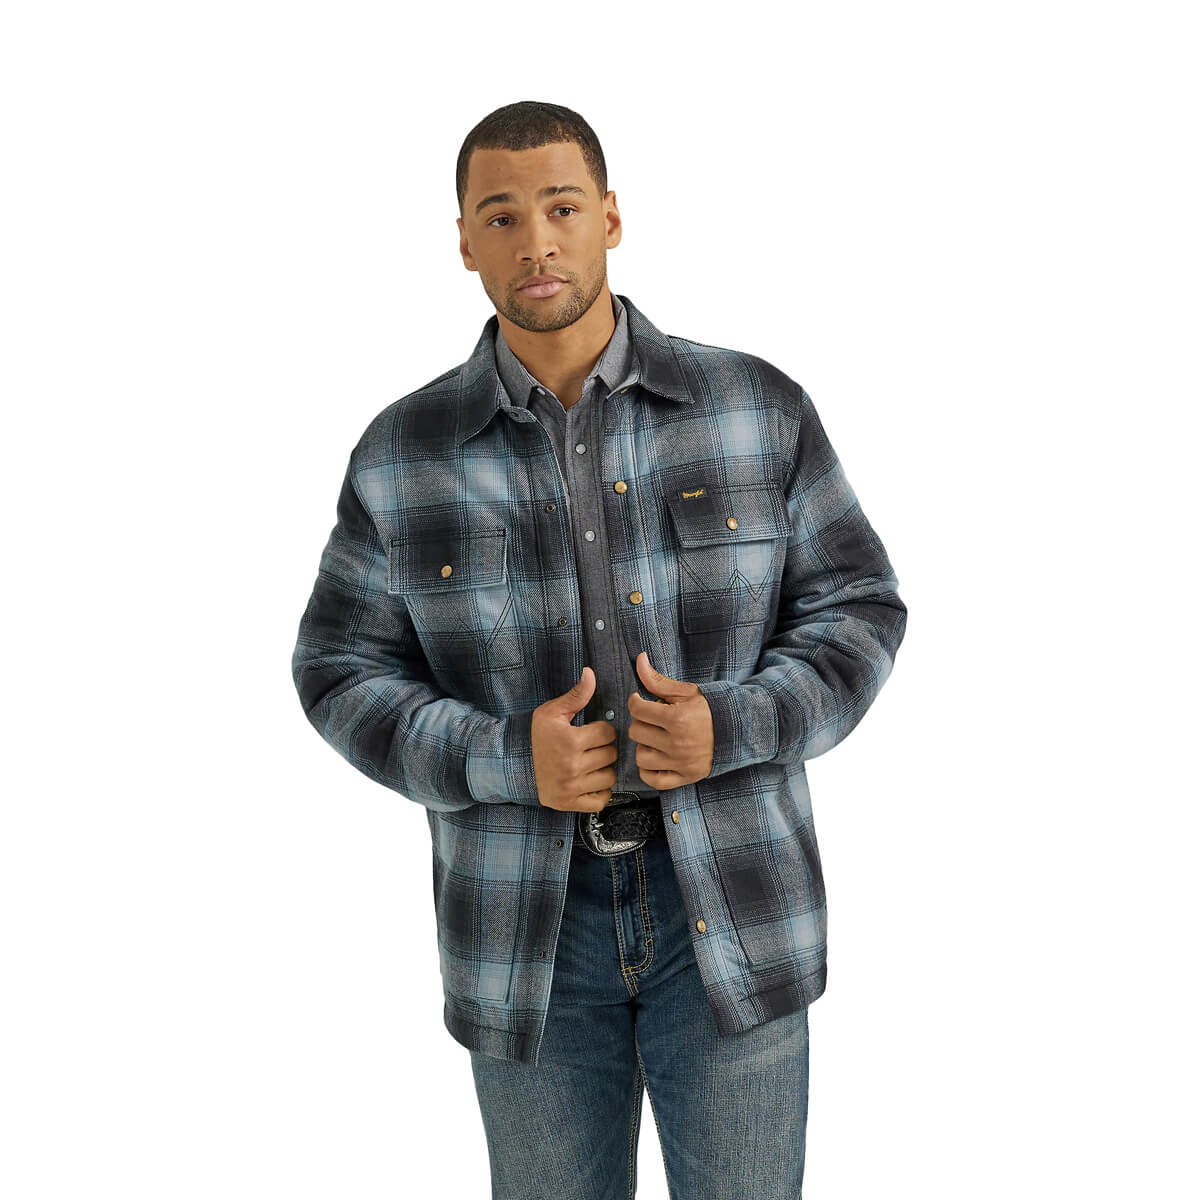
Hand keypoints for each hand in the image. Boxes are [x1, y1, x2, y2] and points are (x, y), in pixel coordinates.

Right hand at [531, 667, 617, 810]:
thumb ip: (575, 695)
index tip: (592, 732)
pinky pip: (602, 800)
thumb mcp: (551, 712)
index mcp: (570, 741)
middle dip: (604, 749)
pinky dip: (600, 792)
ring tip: (591, 764)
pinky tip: (590, 781)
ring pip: (610, 777)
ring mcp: (572, 787)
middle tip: (591, 747)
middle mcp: (572, 766)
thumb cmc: (535, 737)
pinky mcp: (571, 804)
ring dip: (604, 770)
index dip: (601, 730)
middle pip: (611, 754)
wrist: (514, 765)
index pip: (607, 733)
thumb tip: (590, 673)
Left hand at [626, 652, 714, 789]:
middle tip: (652, 719)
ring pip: (640, 757)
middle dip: (641, 722)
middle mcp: (677, 743)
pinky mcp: (685, 777)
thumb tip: (639, 659)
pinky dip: (648, 770)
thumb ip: (658, 680)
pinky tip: (656, 757)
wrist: (738, 730)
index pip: (637, 710)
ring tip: (655, 739)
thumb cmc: (711, 709)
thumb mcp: (686, 691)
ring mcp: (680, 762)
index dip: (636, 702)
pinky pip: (653, 779)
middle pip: (636, 732)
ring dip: (644, 746)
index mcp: (677, 718)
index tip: (641, 701)